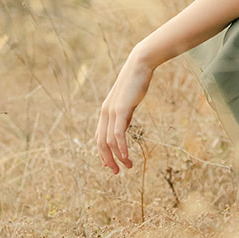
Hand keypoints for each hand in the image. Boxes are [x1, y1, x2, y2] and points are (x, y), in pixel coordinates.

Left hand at [96, 49, 153, 172]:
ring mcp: (112, 111)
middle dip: (108, 160)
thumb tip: (124, 122)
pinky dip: (121, 148)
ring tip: (128, 166)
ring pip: (109, 142)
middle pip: (101, 143)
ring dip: (118, 157)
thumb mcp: (127, 100)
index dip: (103, 153)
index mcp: (105, 111)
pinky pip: (118, 134)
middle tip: (116, 172)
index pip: (99, 137)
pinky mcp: (121, 110)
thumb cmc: (136, 81)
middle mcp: (105, 113)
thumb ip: (123, 112)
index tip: (110, 165)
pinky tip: (126, 157)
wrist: (139, 65)